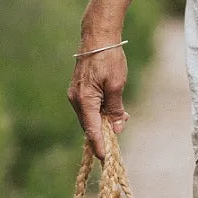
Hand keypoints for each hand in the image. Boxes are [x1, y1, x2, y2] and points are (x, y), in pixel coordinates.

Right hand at [67, 42, 128, 159]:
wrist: (97, 38)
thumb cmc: (109, 59)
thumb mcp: (117, 85)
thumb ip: (115, 109)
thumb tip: (116, 129)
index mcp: (85, 100)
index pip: (92, 130)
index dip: (100, 146)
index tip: (106, 160)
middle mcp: (76, 100)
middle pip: (90, 126)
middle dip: (105, 134)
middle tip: (120, 135)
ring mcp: (76, 95)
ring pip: (90, 118)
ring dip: (104, 122)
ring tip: (121, 118)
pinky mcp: (79, 91)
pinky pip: (89, 109)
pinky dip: (100, 113)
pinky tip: (113, 110)